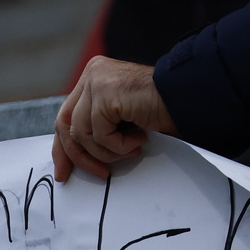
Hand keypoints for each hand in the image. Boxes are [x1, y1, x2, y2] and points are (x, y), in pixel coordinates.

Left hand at [53, 56, 177, 181]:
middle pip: (65, 125)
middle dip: (79, 156)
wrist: (187, 98)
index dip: (62, 147)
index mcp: (93, 78)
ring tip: (132, 149)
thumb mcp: (120, 121)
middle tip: (98, 174)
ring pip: (82, 134)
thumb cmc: (160, 111)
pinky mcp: (105, 92)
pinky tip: (139, 139)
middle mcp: (91, 74)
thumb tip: (72, 158)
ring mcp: (97, 81)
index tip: (64, 172)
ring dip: (108, 152)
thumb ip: (96, 128)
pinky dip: (119, 146)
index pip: (65, 116)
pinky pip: (99, 134)